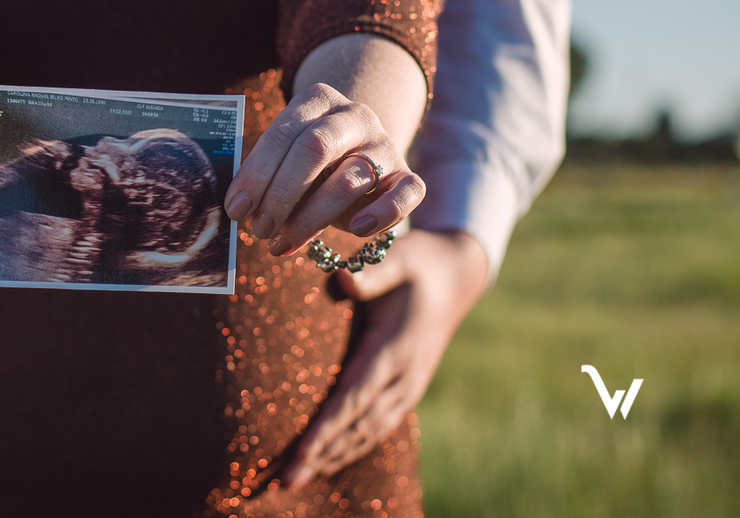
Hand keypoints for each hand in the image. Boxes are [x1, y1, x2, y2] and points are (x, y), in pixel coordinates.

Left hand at [223, 83, 425, 254]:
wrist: (357, 155)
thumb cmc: (308, 163)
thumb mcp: (284, 157)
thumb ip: (264, 174)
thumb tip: (237, 210)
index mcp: (318, 100)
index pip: (284, 132)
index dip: (256, 174)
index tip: (236, 209)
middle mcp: (355, 116)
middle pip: (315, 148)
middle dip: (281, 194)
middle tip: (259, 229)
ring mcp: (384, 144)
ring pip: (351, 179)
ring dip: (311, 218)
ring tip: (282, 242)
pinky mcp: (407, 176)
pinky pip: (406, 193)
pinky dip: (383, 214)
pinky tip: (357, 231)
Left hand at [281, 229, 487, 486]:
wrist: (456, 276)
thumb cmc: (418, 263)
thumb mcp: (398, 258)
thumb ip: (372, 272)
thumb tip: (341, 279)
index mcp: (395, 349)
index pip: (355, 397)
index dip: (328, 427)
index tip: (303, 452)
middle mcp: (403, 377)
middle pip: (358, 426)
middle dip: (320, 455)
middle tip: (283, 481)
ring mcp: (407, 387)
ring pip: (367, 433)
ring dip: (332, 458)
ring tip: (295, 479)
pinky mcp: (404, 390)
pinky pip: (376, 427)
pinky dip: (350, 447)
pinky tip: (326, 461)